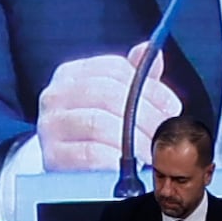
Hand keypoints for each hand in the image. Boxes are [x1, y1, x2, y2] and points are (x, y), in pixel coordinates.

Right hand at [36, 45, 174, 173]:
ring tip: (152, 153)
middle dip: (145, 116)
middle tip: (164, 135)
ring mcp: (50, 125)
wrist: (65, 169)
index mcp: (72, 74)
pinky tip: (131, 167)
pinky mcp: (52, 156)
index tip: (171, 108)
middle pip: (108, 94)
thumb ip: (134, 78)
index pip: (115, 68)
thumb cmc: (94, 130)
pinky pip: (90, 153)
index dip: (151, 88)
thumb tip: (151, 52)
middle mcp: (55, 94)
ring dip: (133, 140)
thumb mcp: (114, 101)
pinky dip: (116, 159)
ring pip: (99, 123)